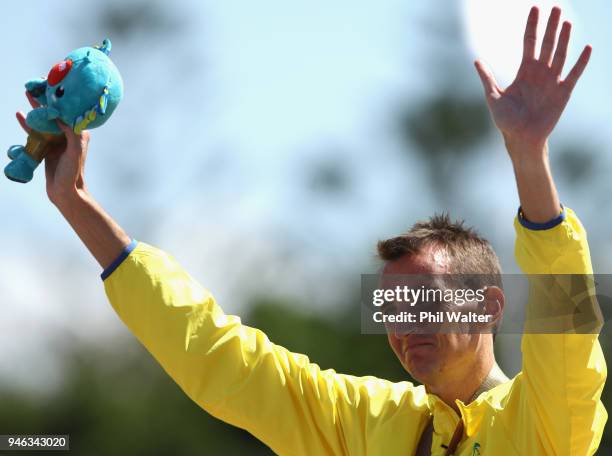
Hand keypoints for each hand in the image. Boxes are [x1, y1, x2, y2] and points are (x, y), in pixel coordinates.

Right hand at [16, 91, 89, 205]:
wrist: (65, 192)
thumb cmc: (73, 173)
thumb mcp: (74, 151)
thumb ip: (70, 133)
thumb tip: (60, 116)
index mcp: (78, 133)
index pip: (68, 111)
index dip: (60, 99)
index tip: (52, 85)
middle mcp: (69, 134)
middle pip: (55, 113)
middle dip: (46, 100)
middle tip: (35, 85)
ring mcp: (57, 141)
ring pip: (44, 121)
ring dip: (36, 109)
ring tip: (27, 94)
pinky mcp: (47, 147)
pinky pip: (36, 132)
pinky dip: (27, 124)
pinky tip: (19, 115)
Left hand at [474, 6, 590, 156]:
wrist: (520, 138)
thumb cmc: (506, 121)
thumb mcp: (493, 97)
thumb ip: (487, 78)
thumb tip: (476, 61)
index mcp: (524, 71)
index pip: (530, 42)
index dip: (532, 25)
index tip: (535, 7)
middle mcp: (540, 73)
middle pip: (547, 44)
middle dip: (551, 26)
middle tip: (557, 7)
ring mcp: (552, 81)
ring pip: (560, 54)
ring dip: (564, 38)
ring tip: (567, 22)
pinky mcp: (563, 93)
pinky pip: (574, 74)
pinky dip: (580, 62)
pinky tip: (586, 48)